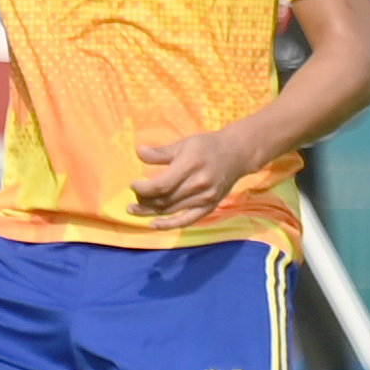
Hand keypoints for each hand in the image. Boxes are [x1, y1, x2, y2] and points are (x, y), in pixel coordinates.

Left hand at [130, 129, 259, 228]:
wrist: (237, 155)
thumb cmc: (206, 147)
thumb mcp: (182, 144)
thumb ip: (160, 152)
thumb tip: (138, 153)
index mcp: (190, 166)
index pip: (161, 185)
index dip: (143, 189)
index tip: (132, 185)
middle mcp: (199, 185)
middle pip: (164, 200)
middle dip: (144, 201)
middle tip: (133, 197)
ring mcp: (206, 199)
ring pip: (172, 210)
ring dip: (150, 212)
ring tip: (135, 209)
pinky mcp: (210, 207)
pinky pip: (188, 220)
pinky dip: (169, 224)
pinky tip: (153, 224)